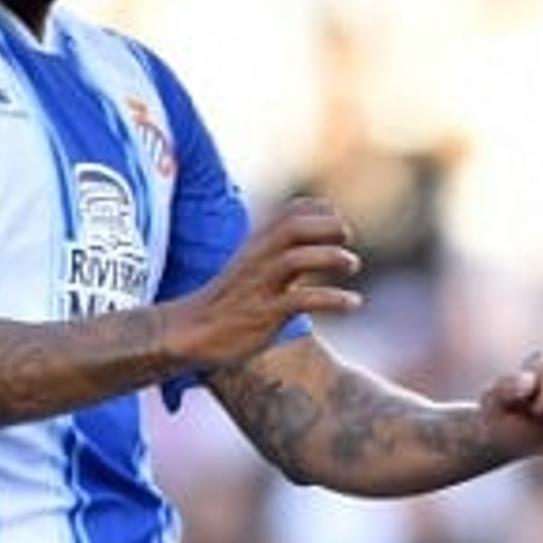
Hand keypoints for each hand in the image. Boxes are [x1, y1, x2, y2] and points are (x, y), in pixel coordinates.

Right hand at [180, 196, 362, 366]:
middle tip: (347, 238)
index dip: (319, 210)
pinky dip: (333, 299)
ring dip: (330, 258)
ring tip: (352, 265)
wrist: (189, 332)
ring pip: (295, 259)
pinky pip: (301, 300)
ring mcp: (260, 286)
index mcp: (257, 246)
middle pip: (292, 227)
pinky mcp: (264, 314)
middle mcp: (258, 260)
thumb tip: (308, 246)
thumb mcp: (250, 269)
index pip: (290, 213)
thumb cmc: (227, 302)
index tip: (338, 220)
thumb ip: (276, 253)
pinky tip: (353, 303)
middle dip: (327, 227)